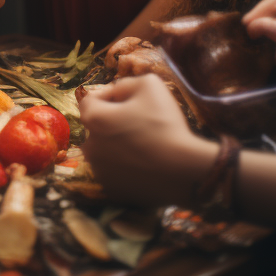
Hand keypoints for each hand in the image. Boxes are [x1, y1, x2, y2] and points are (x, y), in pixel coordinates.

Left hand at [80, 74, 215, 206]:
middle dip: (112, 122)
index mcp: (93, 119)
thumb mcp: (148, 85)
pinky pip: (114, 172)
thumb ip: (125, 83)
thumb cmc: (164, 124)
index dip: (108, 95)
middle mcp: (89, 147)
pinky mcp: (113, 191)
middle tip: (138, 123)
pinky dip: (124, 166)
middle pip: (96, 127)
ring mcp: (99, 172)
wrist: (185, 171)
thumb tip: (115, 92)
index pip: (90, 100)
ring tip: (143, 145)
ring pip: (104, 151)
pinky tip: (144, 164)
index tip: (128, 100)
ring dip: (116, 145)